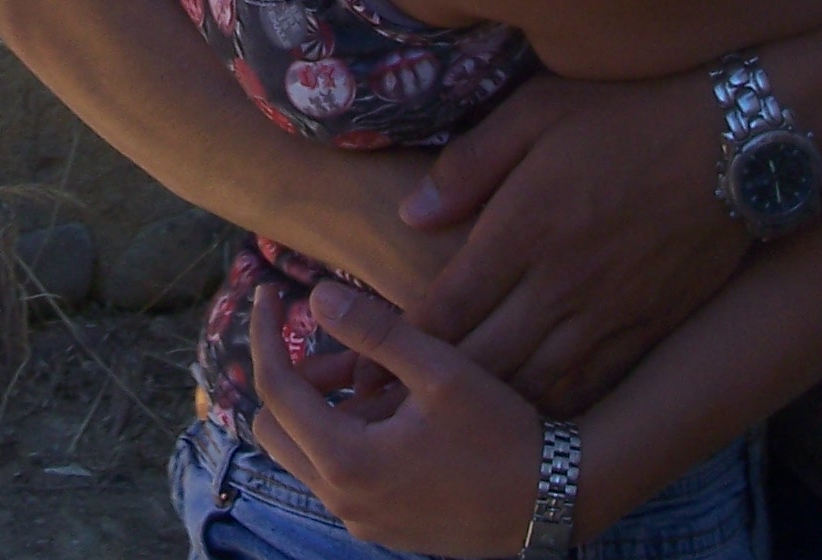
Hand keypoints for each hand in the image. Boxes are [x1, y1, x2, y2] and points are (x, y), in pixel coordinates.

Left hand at [250, 281, 541, 557]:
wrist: (556, 501)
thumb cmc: (502, 432)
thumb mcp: (440, 370)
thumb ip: (374, 330)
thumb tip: (315, 295)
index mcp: (347, 461)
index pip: (274, 388)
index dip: (265, 333)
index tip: (268, 292)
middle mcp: (342, 501)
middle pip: (273, 427)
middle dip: (288, 377)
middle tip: (327, 342)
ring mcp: (361, 521)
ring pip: (302, 455)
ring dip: (316, 409)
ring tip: (364, 372)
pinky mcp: (382, 528)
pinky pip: (336, 477)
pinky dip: (341, 438)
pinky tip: (388, 410)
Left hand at [401, 70, 750, 413]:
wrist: (736, 143)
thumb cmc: (626, 115)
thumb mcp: (535, 112)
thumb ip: (468, 166)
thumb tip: (410, 215)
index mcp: (523, 230)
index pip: (448, 307)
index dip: (400, 345)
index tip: (365, 365)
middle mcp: (561, 284)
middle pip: (482, 359)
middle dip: (430, 391)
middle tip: (388, 411)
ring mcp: (608, 313)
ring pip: (534, 384)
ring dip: (488, 408)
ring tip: (446, 426)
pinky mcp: (649, 328)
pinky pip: (591, 386)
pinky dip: (552, 407)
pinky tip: (527, 416)